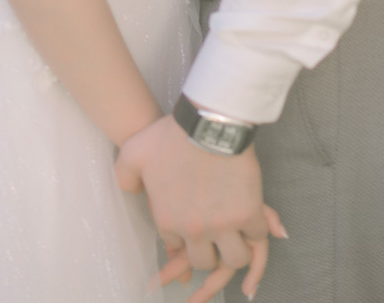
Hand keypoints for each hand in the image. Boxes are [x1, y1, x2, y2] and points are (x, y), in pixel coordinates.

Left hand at [115, 114, 285, 300]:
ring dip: (234, 250)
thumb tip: (135, 193)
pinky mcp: (248, 214)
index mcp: (168, 221)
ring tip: (235, 235)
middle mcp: (195, 230)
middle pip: (204, 261)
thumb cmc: (171, 135)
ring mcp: (222, 225)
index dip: (184, 238)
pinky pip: (257, 237)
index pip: (177, 246)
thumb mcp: (133, 153)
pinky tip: (252, 220)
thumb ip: (126, 178)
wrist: (207, 122)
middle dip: (209, 252)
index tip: (192, 226)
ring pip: (234, 258)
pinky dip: (257, 231)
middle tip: (214, 236)